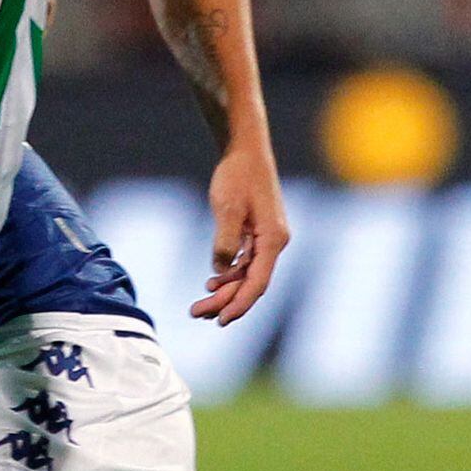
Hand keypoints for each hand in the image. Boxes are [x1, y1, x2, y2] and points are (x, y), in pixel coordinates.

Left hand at [192, 142, 287, 324]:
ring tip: (199, 305)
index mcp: (273, 239)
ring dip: (225, 291)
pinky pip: (245, 263)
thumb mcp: (227, 207)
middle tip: (196, 313)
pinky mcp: (257, 234)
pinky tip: (212, 284)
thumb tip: (220, 270)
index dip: (239, 304)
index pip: (257, 283)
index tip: (220, 320)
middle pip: (251, 283)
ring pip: (247, 275)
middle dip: (225, 302)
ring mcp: (267, 239)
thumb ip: (225, 241)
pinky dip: (229, 275)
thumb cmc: (237, 175)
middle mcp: (274, 243)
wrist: (245, 150)